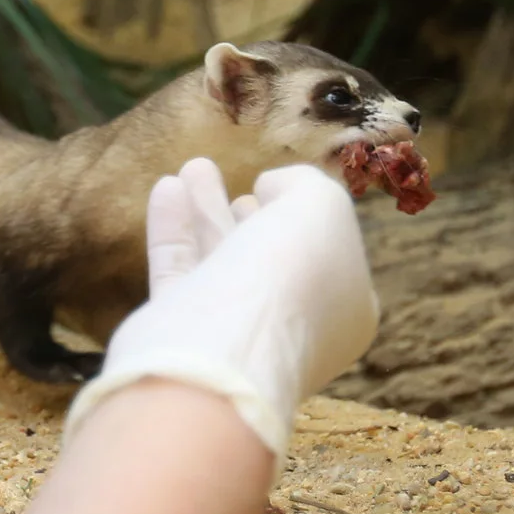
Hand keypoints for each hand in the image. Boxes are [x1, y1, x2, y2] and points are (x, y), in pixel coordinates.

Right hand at [63, 161, 378, 458]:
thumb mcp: (322, 206)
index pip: (328, 257)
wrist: (225, 347)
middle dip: (256, 216)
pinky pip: (179, 272)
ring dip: (208, 211)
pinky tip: (167, 187)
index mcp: (346, 312)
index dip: (306, 220)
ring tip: (193, 166)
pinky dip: (174, 229)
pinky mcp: (182, 336)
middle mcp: (293, 328)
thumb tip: (271, 188)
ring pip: (222, 261)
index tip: (277, 191)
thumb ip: (304, 186)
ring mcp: (235, 335)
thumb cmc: (291, 275)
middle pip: (272, 260)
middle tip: (243, 186)